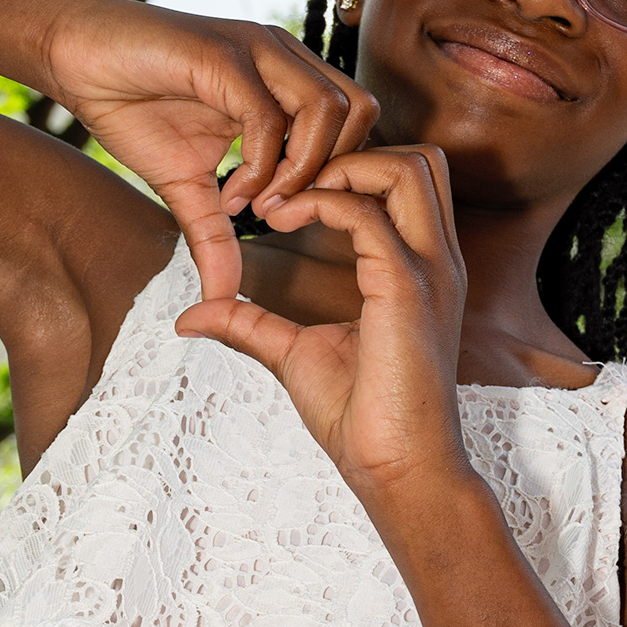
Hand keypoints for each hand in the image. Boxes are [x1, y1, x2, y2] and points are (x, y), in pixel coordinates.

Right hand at [36, 0, 377, 303]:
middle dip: (332, 175)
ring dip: (301, 171)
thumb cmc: (131, 103)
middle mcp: (283, 58)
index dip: (337, 177)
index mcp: (285, 80)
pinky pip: (267, 115)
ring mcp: (257, 50)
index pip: (355, 124)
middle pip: (361, 113)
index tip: (289, 220)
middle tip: (285, 216)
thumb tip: (223, 297)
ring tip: (261, 209)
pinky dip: (259, 164)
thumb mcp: (184, 184)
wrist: (74, 54)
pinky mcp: (223, 53)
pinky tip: (230, 192)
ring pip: (328, 110)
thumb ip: (214, 233)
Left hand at [174, 147, 471, 515]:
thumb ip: (251, 324)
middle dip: (353, 153)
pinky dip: (320, 202)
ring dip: (342, 167)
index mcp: (419, 268)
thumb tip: (191, 315)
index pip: (406, 178)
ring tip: (286, 198)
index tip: (285, 195)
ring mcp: (428, 271)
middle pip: (420, 158)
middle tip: (289, 185)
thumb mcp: (295, 356)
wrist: (398, 473)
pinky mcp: (407, 290)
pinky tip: (279, 220)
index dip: (349, 169)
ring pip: (409, 167)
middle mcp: (435, 260)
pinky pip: (367, 214)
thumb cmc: (361, 420)